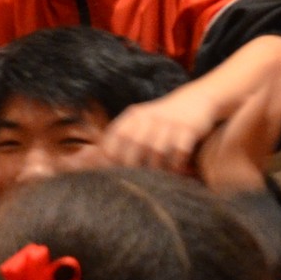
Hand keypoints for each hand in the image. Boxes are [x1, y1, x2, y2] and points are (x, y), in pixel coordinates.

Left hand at [100, 85, 221, 173]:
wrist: (195, 100)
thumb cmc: (161, 120)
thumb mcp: (140, 122)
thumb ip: (118, 139)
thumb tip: (85, 158)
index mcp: (134, 115)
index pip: (116, 136)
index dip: (113, 154)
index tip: (115, 170)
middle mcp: (149, 116)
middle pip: (135, 144)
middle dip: (134, 164)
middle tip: (138, 179)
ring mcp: (169, 122)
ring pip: (157, 150)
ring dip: (157, 167)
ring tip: (158, 178)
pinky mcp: (188, 128)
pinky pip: (179, 151)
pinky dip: (176, 163)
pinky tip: (177, 169)